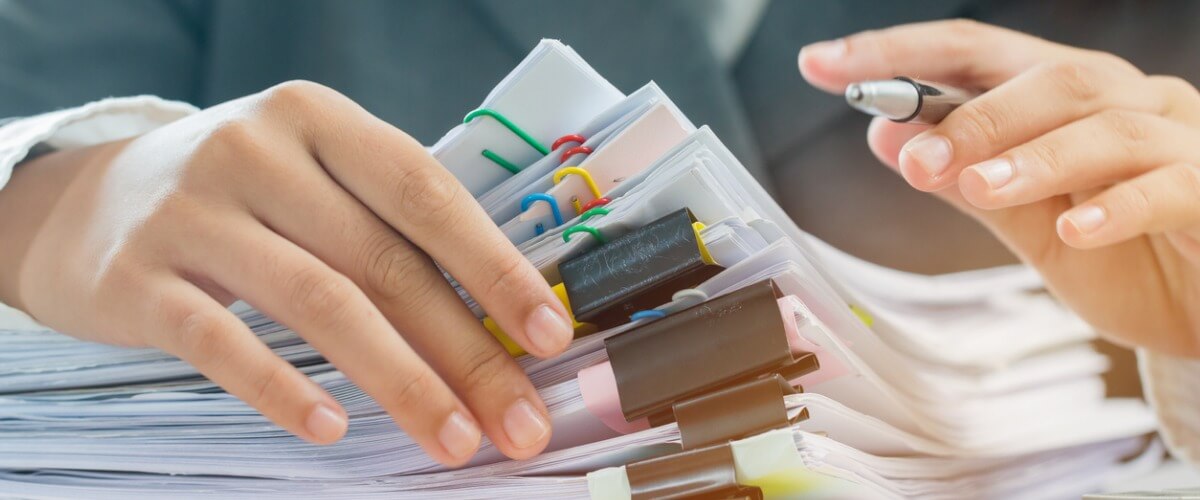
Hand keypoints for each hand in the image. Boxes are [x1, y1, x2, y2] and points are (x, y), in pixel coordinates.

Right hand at [0, 81, 574, 464]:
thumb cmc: (240, 198)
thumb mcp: (310, 176)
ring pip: (319, 303)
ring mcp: (193, 212)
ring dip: (399, 380)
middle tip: (517, 420)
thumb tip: (498, 321)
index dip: (495, 266)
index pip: (425, 193)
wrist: (88, 204)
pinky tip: (332, 430)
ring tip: (451, 439)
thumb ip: (387, 228)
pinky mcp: (139, 278)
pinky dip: (283, 389)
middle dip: (465, 350)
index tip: (549, 334)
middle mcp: (257, 152)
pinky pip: (221, 342)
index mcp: (318, 120)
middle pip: (384, 261)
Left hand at [799, 20, 1199, 356]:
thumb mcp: (1029, 225)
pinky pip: (1166, 186)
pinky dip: (1116, 205)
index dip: (897, 53)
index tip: (821, 65)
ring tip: (977, 188)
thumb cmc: (1128, 259)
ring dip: (1030, 155)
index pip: (972, 54)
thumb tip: (887, 137)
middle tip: (914, 160)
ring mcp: (1176, 139)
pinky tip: (1075, 229)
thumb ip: (968, 181)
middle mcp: (1122, 102)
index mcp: (1065, 99)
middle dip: (969, 117)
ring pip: (1102, 124)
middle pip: (1045, 77)